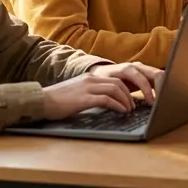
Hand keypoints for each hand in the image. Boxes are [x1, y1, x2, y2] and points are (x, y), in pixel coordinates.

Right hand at [40, 62, 160, 119]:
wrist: (40, 101)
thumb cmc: (61, 102)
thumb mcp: (82, 94)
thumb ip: (98, 94)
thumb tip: (115, 102)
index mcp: (94, 76)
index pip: (121, 75)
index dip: (137, 82)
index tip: (148, 91)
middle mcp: (93, 78)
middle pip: (124, 79)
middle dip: (139, 89)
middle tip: (148, 101)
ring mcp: (88, 86)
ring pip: (117, 87)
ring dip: (129, 99)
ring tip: (133, 109)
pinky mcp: (83, 97)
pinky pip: (106, 99)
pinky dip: (118, 105)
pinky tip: (123, 112)